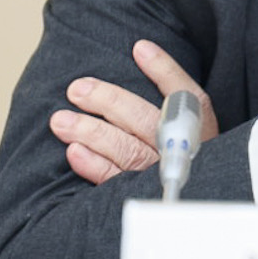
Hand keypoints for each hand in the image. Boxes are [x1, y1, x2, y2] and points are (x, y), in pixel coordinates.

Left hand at [50, 40, 217, 184]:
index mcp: (197, 129)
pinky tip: (74, 151)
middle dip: (109, 101)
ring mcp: (158, 175)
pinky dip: (94, 165)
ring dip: (91, 132)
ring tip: (61, 120)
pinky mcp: (138, 195)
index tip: (138, 48)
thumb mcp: (187, 126)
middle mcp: (179, 151)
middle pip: (145, 121)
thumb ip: (169, 95)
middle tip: (77, 89)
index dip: (164, 70)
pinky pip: (115, 180)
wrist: (186, 210)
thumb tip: (140, 49)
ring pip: (126, 150)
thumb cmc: (177, 154)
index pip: (185, 94)